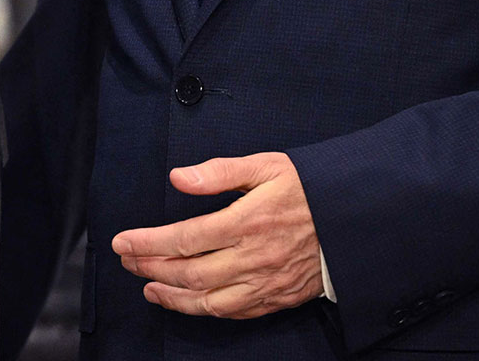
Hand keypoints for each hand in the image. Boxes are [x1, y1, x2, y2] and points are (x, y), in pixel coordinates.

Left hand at [110, 152, 323, 319]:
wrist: (357, 222)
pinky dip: (207, 310)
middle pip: (190, 273)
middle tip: (127, 261)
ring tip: (149, 288)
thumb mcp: (267, 166)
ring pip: (210, 301)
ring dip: (174, 297)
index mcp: (247, 222)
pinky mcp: (279, 298)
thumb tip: (179, 177)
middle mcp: (254, 257)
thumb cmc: (310, 190)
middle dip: (152, 269)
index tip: (121, 242)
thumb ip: (220, 172)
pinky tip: (190, 302)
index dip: (148, 243)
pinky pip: (237, 312)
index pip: (184, 238)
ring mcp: (267, 282)